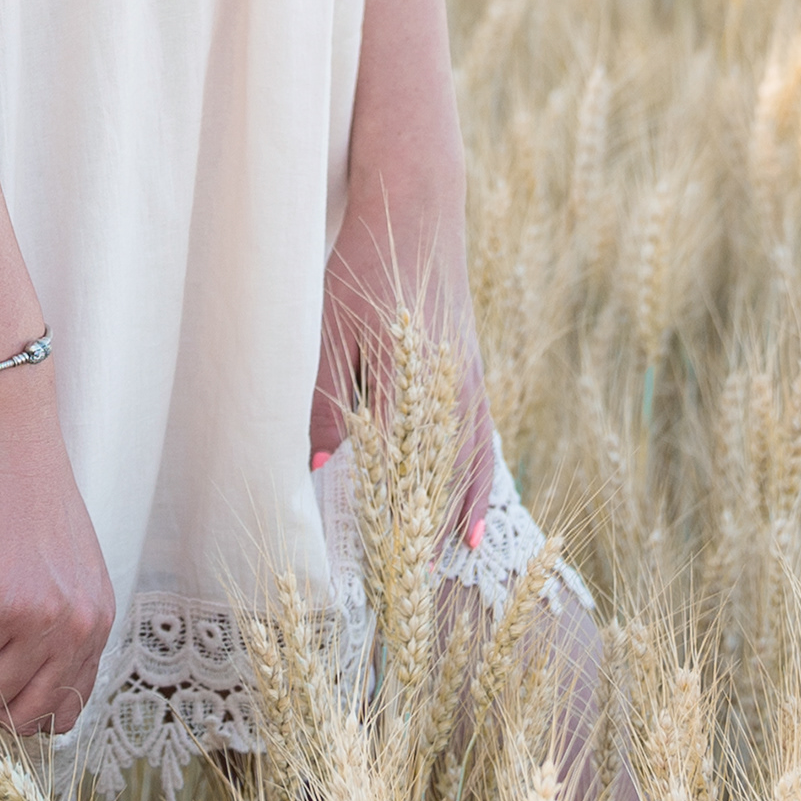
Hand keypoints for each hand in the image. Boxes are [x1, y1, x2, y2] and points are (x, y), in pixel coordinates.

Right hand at [0, 367, 116, 734]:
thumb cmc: (27, 495)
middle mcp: (78, 626)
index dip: (26, 706)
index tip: (1, 682)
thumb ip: (58, 625)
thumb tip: (16, 695)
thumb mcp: (66, 568)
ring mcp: (40, 619)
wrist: (4, 439)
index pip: (69, 706)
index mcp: (98, 618)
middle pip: (27, 713)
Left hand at [309, 197, 494, 554]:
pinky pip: (480, 443)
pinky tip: (469, 516)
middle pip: (442, 479)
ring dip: (458, 514)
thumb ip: (326, 399)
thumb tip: (320, 471)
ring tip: (449, 563)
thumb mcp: (331, 325)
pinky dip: (476, 483)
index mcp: (411, 380)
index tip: (373, 567)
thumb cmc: (364, 264)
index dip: (385, 520)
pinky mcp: (474, 373)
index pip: (399, 473)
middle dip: (428, 531)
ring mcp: (469, 382)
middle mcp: (450, 390)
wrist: (417, 211)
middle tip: (414, 589)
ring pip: (470, 465)